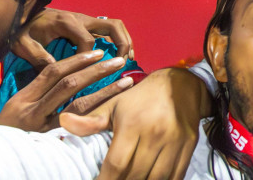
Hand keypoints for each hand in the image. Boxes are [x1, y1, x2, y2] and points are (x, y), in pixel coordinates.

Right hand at [0, 47, 131, 131]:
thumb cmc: (8, 132)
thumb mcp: (16, 108)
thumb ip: (38, 92)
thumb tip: (68, 73)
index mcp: (23, 98)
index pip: (53, 72)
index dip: (77, 60)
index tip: (98, 53)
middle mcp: (31, 111)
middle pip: (68, 84)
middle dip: (96, 71)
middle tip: (118, 61)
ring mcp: (42, 129)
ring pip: (78, 105)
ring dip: (105, 92)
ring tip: (126, 81)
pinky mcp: (51, 144)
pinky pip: (78, 128)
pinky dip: (97, 117)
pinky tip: (114, 111)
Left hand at [12, 8, 134, 65]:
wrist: (22, 15)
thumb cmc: (22, 30)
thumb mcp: (23, 44)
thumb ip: (37, 56)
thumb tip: (57, 70)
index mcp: (67, 23)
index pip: (88, 41)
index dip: (89, 59)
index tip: (85, 74)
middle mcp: (81, 19)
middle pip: (113, 26)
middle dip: (122, 44)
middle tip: (123, 62)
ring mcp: (86, 21)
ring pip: (115, 26)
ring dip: (125, 41)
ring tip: (127, 59)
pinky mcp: (87, 25)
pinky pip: (109, 30)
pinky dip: (119, 40)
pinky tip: (119, 55)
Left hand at [61, 67, 208, 179]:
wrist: (182, 82)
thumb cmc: (141, 98)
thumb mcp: (114, 105)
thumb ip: (90, 121)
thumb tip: (63, 122)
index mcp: (133, 124)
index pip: (116, 165)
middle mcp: (156, 133)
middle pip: (135, 175)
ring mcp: (175, 140)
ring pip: (156, 179)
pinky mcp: (190, 144)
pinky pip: (177, 175)